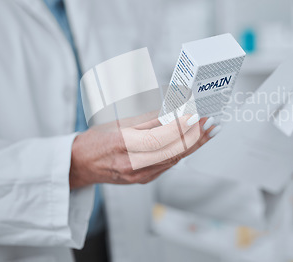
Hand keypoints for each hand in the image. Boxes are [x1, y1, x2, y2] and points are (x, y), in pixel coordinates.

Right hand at [69, 113, 217, 188]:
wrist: (80, 165)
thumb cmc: (96, 139)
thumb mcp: (118, 122)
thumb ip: (147, 120)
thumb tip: (174, 112)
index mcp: (124, 144)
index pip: (160, 136)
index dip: (182, 127)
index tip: (197, 116)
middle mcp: (132, 163)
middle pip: (173, 150)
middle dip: (196, 135)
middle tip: (212, 122)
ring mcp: (138, 175)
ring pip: (174, 158)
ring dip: (194, 144)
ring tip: (210, 131)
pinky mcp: (142, 179)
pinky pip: (167, 165)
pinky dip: (182, 152)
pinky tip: (194, 143)